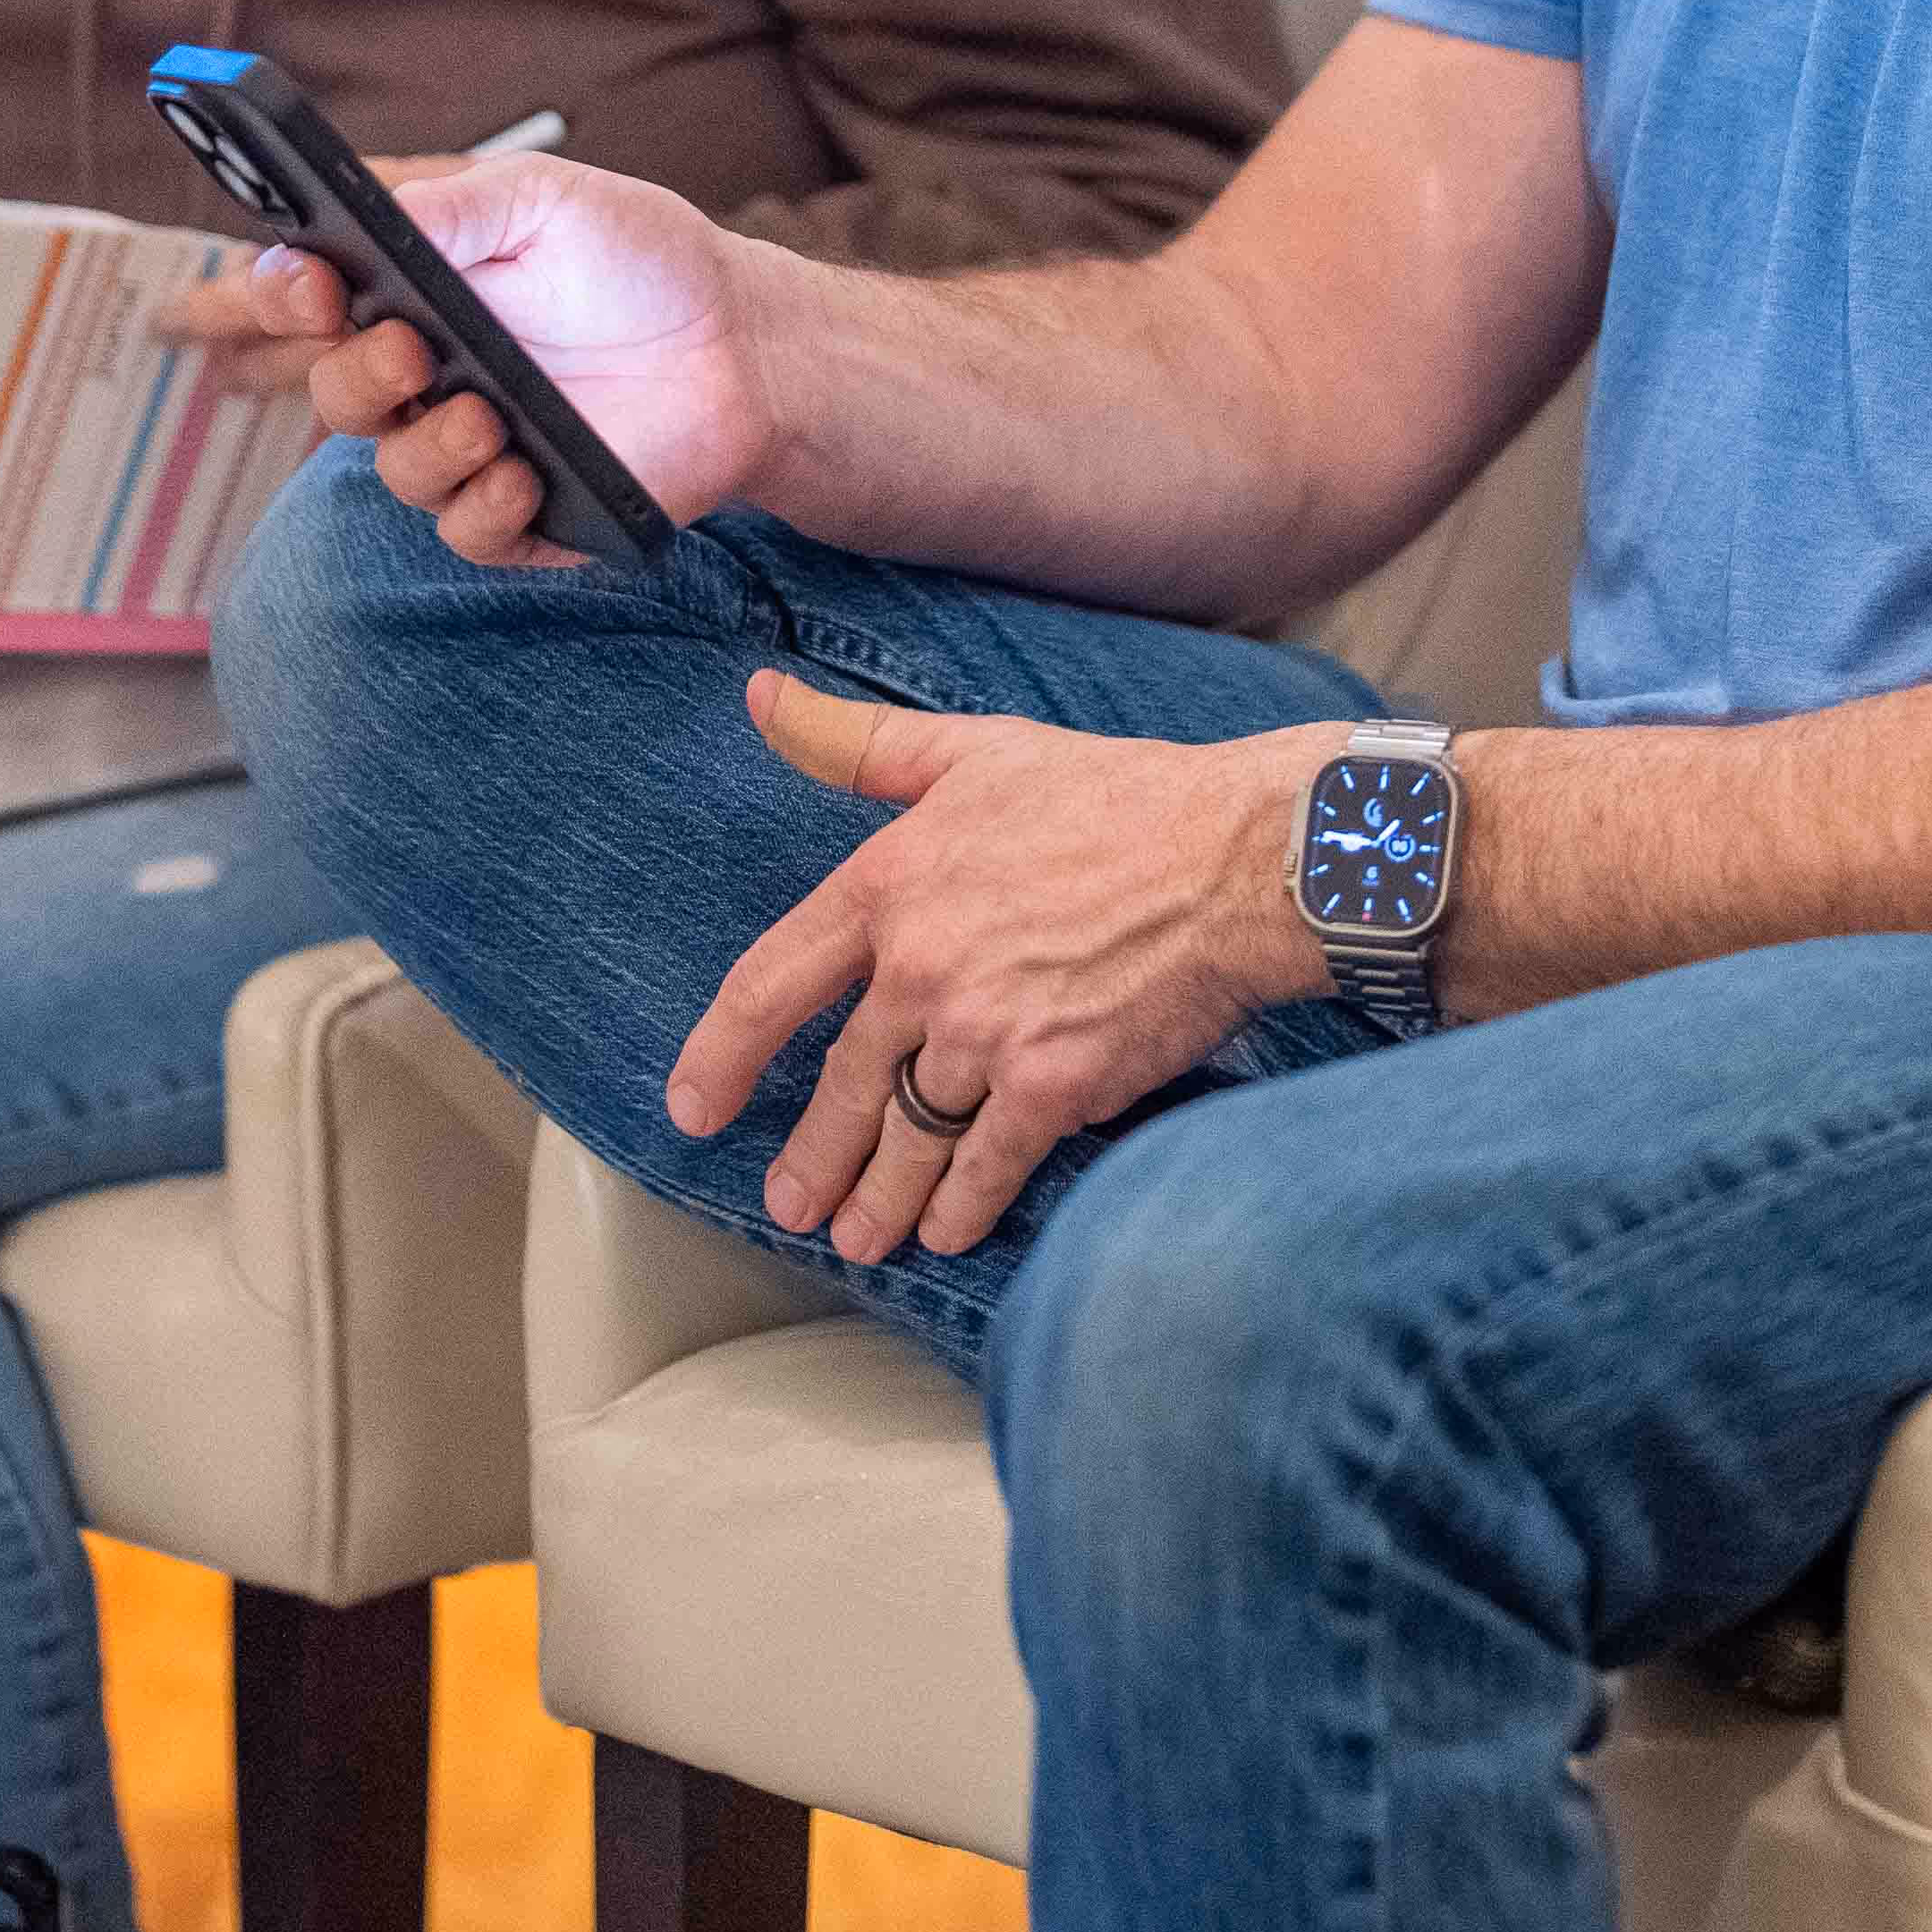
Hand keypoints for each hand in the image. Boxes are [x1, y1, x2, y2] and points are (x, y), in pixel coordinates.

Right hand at [179, 150, 774, 568]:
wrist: (744, 344)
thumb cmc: (643, 260)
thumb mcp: (547, 199)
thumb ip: (452, 206)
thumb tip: (363, 214)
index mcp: (414, 290)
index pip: (309, 298)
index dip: (283, 294)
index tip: (310, 283)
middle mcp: (429, 373)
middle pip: (339, 392)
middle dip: (358, 374)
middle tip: (413, 347)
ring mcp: (473, 447)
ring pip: (397, 470)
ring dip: (431, 446)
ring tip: (491, 418)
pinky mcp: (524, 514)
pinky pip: (466, 533)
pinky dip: (485, 509)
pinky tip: (527, 476)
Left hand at [690, 680, 1344, 1261]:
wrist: (1238, 856)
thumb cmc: (1116, 796)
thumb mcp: (974, 750)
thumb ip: (858, 743)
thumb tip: (761, 694)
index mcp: (890, 883)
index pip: (770, 983)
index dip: (721, 1055)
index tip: (693, 1107)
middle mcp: (922, 966)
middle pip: (841, 1084)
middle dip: (811, 1158)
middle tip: (789, 1204)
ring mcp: (985, 1032)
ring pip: (908, 1136)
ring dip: (878, 1198)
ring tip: (858, 1237)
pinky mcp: (1054, 1083)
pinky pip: (986, 1164)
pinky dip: (962, 1206)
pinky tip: (946, 1231)